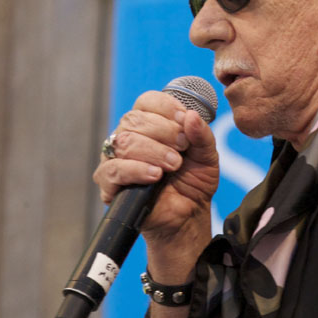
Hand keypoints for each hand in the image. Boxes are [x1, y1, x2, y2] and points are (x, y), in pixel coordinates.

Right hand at [93, 91, 218, 257]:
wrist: (188, 215)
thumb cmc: (193, 181)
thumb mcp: (207, 156)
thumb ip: (202, 135)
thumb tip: (192, 115)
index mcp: (149, 124)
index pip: (147, 102)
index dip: (166, 107)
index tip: (184, 120)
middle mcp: (128, 137)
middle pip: (134, 119)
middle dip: (163, 131)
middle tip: (182, 148)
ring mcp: (116, 159)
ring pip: (124, 142)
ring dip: (153, 151)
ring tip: (173, 165)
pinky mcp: (110, 184)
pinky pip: (113, 170)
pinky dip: (136, 170)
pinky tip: (154, 176)